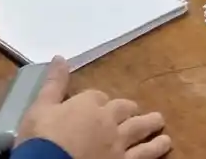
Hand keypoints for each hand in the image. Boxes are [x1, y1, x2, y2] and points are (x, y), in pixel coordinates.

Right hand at [17, 59, 170, 158]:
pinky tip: (165, 144)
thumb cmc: (41, 138)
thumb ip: (54, 83)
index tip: (96, 105)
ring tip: (160, 121)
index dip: (97, 100)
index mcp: (87, 104)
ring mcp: (118, 143)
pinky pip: (144, 154)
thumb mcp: (40, 107)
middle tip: (135, 110)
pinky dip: (156, 148)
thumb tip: (60, 57)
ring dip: (150, 123)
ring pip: (140, 129)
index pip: (97, 96)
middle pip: (123, 109)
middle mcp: (107, 120)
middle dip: (129, 109)